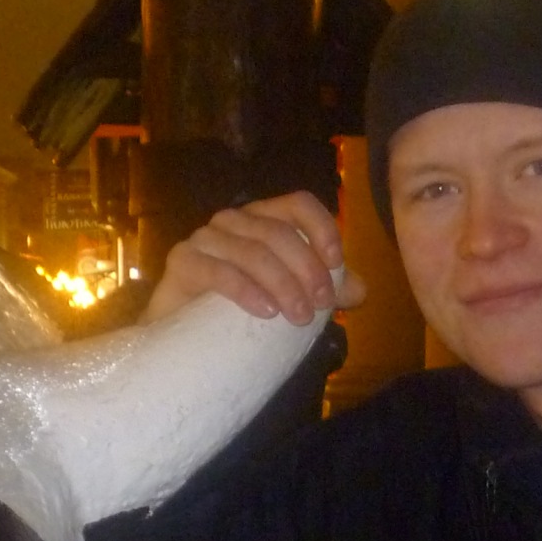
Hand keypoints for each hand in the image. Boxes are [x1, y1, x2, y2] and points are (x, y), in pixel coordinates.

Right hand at [142, 191, 365, 325]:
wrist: (181, 336)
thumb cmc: (237, 308)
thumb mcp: (288, 298)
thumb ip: (323, 290)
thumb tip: (360, 289)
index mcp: (263, 219)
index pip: (299, 203)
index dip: (322, 228)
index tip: (336, 264)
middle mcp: (235, 220)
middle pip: (279, 232)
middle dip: (307, 270)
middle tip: (321, 307)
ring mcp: (206, 238)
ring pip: (253, 250)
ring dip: (283, 284)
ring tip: (298, 318)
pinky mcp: (183, 260)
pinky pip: (217, 270)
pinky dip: (245, 290)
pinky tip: (265, 311)